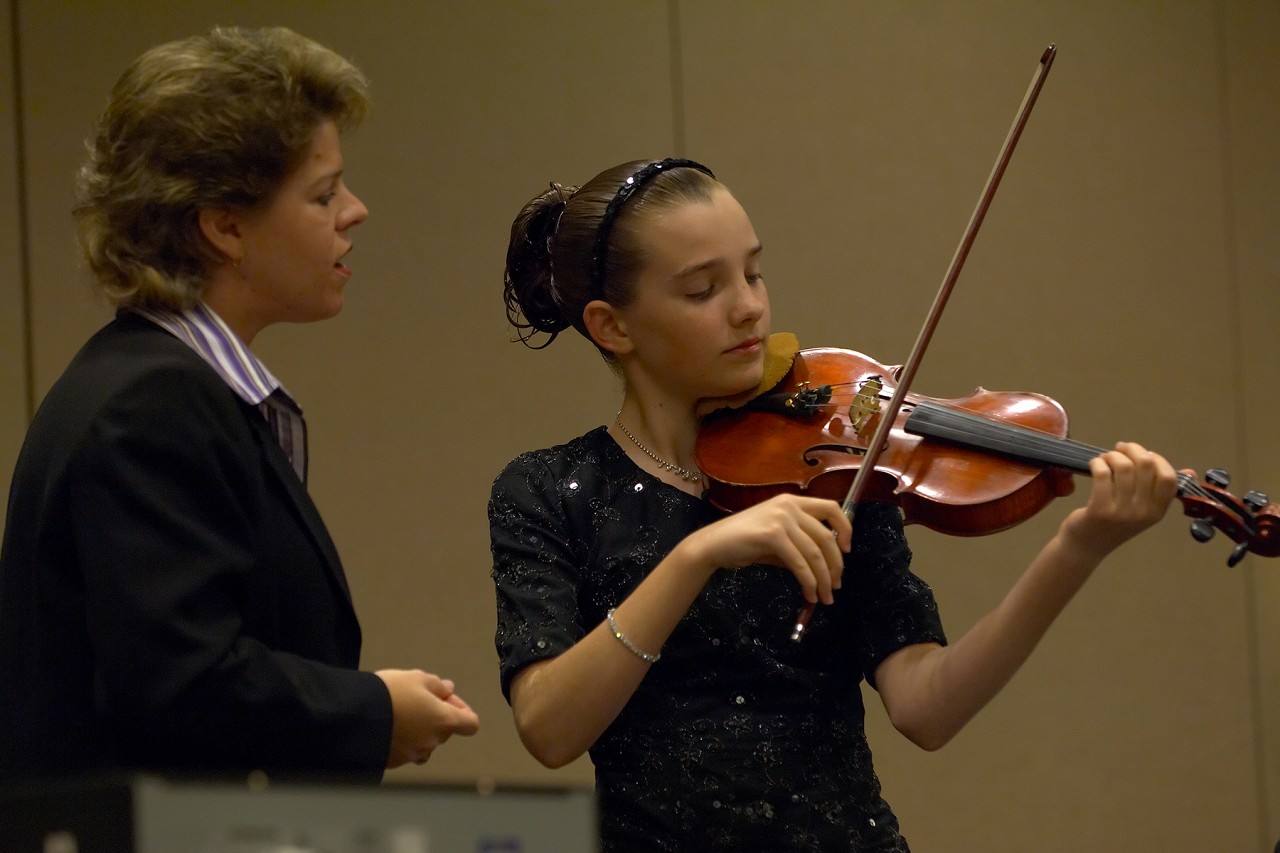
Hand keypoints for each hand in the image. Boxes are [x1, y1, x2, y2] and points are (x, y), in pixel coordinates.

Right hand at [376, 669, 479, 767]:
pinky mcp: (394, 762)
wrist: (355, 716)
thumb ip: (437, 685)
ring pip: (425, 742)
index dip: (462, 710)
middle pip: (445, 731)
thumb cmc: (389, 694)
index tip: (447, 699)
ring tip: (400, 713)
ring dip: (420, 730)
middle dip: (437, 715)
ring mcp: (413, 754)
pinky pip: (406, 750)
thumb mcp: (417, 678)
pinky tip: (388, 726)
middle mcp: (432, 742)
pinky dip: (402, 740)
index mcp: (444, 721)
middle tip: (417, 699)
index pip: (470, 724)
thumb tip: (448, 689)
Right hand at [682, 493, 851, 604]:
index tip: (846, 551)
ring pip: (815, 553)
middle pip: (826, 537)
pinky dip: (808, 582)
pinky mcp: (772, 535)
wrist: (713, 545)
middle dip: (835, 566)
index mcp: (793, 501)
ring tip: (824, 596)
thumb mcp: (777, 539)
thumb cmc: (743, 542)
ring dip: (823, 579)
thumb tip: (825, 567)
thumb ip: (800, 545)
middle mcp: (789, 506)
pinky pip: (799, 563)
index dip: (845, 529)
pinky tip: (809, 594)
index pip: (831, 508)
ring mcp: (781, 519)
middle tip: (835, 586)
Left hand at [1062, 441, 1177, 558]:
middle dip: (1132, 449)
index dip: (1157, 459)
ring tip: (1105, 458)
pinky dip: (1097, 463)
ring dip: (1112, 455)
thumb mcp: (1143, 511)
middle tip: (1120, 448)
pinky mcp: (1100, 509)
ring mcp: (1122, 512)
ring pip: (1124, 467)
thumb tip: (1191, 471)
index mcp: (1158, 511)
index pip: (1169, 478)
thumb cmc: (1115, 524)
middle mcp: (1144, 512)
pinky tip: (1095, 464)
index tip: (1144, 454)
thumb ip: (1162, 491)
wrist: (1087, 546)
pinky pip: (1102, 474)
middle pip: (1146, 465)